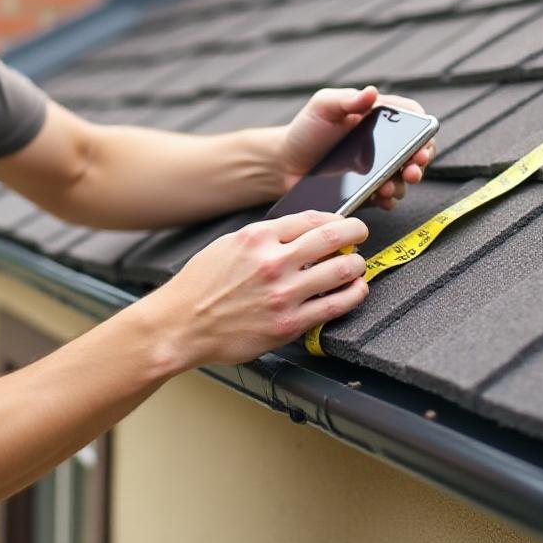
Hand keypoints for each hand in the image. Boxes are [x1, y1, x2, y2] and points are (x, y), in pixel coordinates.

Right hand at [144, 211, 369, 367]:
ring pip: (341, 270)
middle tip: (360, 235)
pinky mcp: (289, 323)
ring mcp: (284, 293)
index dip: (335, 217)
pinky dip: (354, 294)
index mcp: (257, 237)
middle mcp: (273, 262)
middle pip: (332, 237)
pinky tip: (356, 290)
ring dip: (356, 264)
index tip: (343, 222)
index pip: (311, 219)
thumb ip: (264, 237)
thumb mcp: (229, 245)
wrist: (182, 325)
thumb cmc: (201, 286)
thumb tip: (300, 232)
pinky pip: (335, 305)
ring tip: (357, 265)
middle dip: (355, 233)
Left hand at [276, 86, 436, 209]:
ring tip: (388, 188)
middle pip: (416, 152)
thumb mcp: (323, 106)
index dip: (424, 131)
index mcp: (378, 117)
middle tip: (412, 170)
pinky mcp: (369, 190)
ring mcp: (378, 169)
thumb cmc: (306, 129)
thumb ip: (347, 99)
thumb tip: (371, 92)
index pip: (413, 119)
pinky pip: (387, 198)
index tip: (421, 144)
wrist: (285, 163)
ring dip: (402, 185)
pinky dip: (388, 201)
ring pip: (404, 179)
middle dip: (419, 163)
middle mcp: (384, 143)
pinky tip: (381, 199)